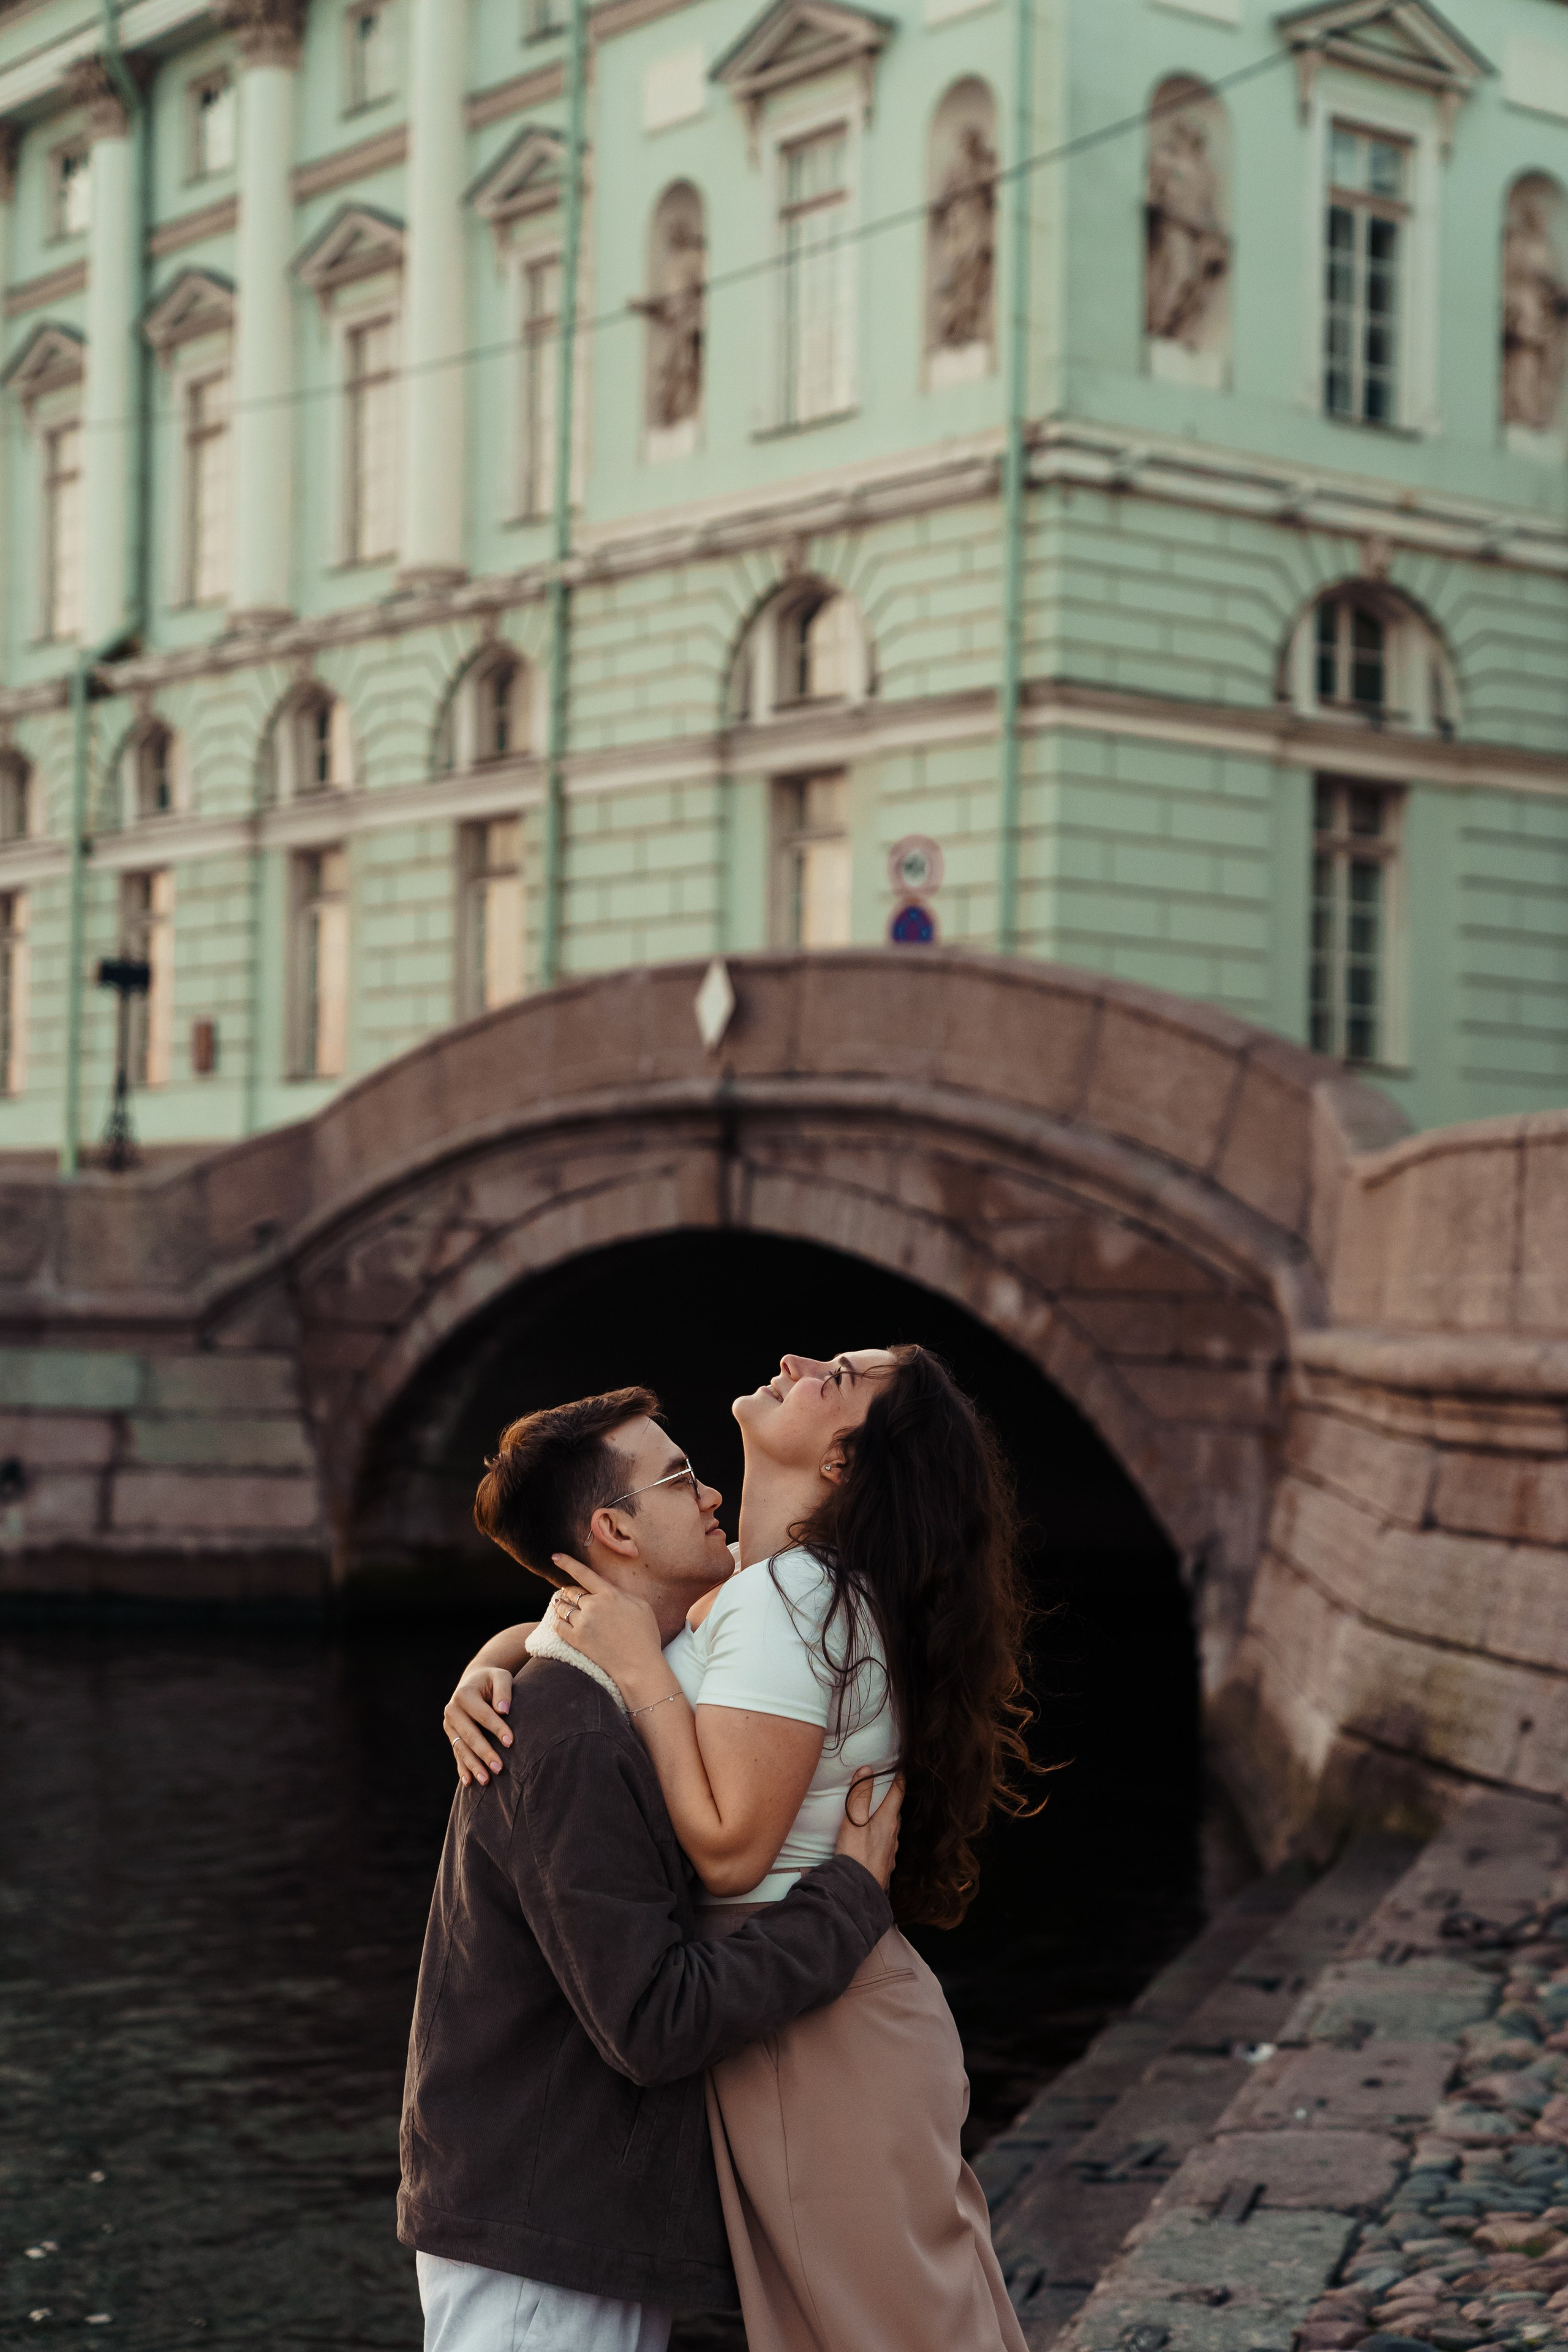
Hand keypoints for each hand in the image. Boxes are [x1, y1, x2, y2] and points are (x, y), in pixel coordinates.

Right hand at [444, 1667, 514, 1787]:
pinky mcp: (451, 1735)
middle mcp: (452, 1710)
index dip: (497, 1728)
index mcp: (464, 1695)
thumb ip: (504, 1690)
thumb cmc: (492, 1680)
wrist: (474, 1681)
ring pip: (461, 1748)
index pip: (483, 1715)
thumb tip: (504, 1710)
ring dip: (473, 1766)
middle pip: (470, 1736)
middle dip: (485, 1753)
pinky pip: (457, 1754)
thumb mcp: (500, 1676)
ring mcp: (449, 1725)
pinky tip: (469, 1782)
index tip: (511, 1742)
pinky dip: (463, 1768)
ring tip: (487, 1781)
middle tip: (500, 1769)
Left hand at [549, 1556, 665, 1694]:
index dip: (567, 1563)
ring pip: (562, 1608)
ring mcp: (582, 1623)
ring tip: (561, 1607)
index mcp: (609, 1594)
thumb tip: (604, 1584)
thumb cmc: (644, 1636)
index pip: (583, 1573)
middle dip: (568, 1591)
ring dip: (560, 1606)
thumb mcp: (640, 1606)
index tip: (555, 1556)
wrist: (639, 1666)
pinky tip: (561, 1623)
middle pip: (571, 1591)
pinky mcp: (576, 1640)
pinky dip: (558, 1623)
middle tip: (568, 1594)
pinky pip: (558, 1626)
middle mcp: (593, 1606)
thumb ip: (621, 1592)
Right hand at [835, 1768, 903, 1891]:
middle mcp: (893, 1835)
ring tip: (877, 1813)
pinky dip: (881, 1837)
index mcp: (888, 1821)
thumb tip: (867, 1770)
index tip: (901, 1767)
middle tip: (885, 1787)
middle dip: (891, 1798)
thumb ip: (859, 1795)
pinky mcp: (885, 1865)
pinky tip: (873, 1841)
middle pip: (894, 1811)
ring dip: (886, 1819)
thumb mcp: (854, 1821)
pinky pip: (886, 1845)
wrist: (858, 1892)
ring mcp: (891, 1852)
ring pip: (891, 1829)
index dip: (899, 1778)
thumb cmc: (855, 1854)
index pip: (897, 1793)